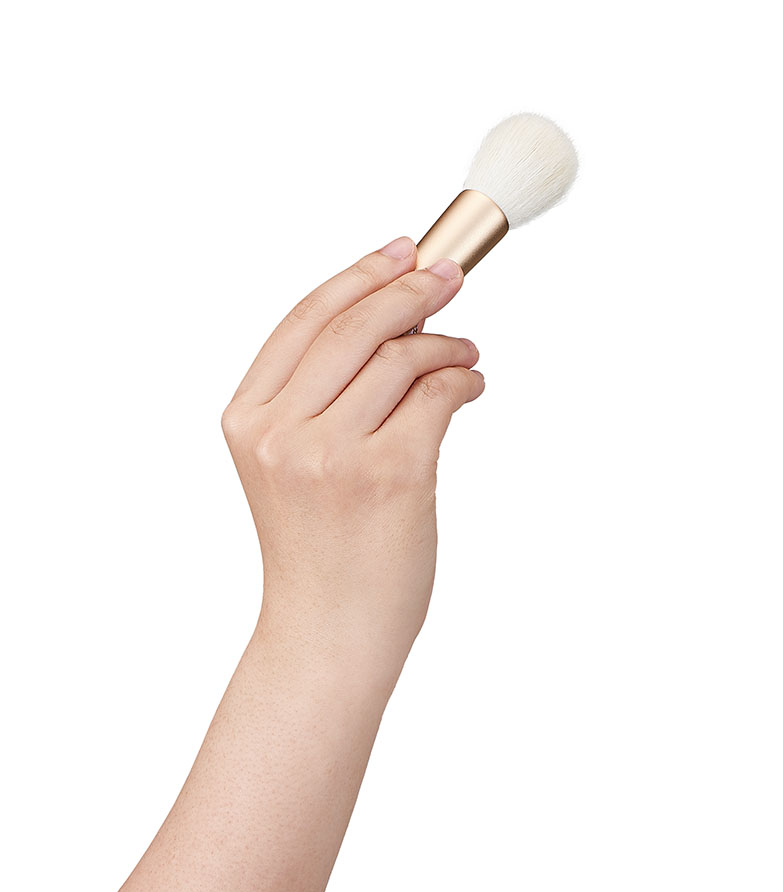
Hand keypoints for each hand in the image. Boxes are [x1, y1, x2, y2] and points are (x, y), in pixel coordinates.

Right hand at [221, 236, 483, 687]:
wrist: (329, 632)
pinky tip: (470, 385)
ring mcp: (331, 453)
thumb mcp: (289, 465)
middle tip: (449, 276)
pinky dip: (463, 379)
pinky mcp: (390, 475)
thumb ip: (319, 395)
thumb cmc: (319, 551)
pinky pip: (438, 394)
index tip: (400, 250)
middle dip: (412, 288)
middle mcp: (280, 431)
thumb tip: (394, 316)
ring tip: (465, 353)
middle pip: (355, 324)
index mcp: (247, 420)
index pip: (304, 319)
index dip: (359, 275)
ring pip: (401, 355)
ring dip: (445, 343)